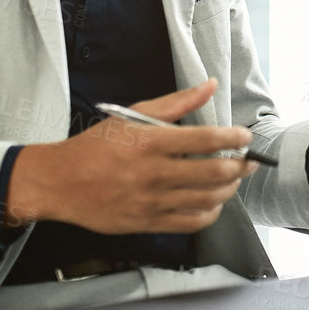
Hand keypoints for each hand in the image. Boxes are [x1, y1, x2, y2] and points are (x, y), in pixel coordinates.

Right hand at [5, 79, 258, 234]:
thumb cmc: (96, 147)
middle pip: (214, 173)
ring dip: (229, 189)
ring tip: (233, 179)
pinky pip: (191, 223)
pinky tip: (212, 201)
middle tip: (249, 160)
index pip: (206, 140)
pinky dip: (210, 212)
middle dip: (240, 166)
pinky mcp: (146, 223)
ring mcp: (150, 202)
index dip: (234, 138)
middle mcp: (152, 174)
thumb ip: (176, 103)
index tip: (245, 136)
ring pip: (207, 200)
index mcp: (149, 143)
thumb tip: (210, 86)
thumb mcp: (132, 116)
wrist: (59, 183)